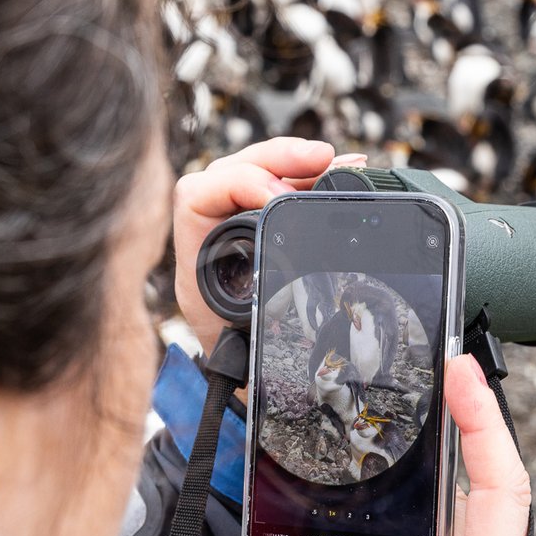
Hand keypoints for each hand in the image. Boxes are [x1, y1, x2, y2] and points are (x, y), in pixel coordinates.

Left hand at [172, 138, 365, 355]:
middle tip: (322, 157)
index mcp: (195, 262)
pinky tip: (339, 168)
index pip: (196, 196)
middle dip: (277, 157)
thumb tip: (304, 289)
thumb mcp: (249, 343)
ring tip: (340, 161)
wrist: (242, 378)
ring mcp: (230, 225)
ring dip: (297, 162)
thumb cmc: (242, 364)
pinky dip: (307, 175)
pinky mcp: (256, 224)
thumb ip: (264, 319)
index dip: (239, 184)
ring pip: (254, 170)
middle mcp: (208, 236)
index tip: (280, 197)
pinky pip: (275, 184)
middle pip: (230, 168)